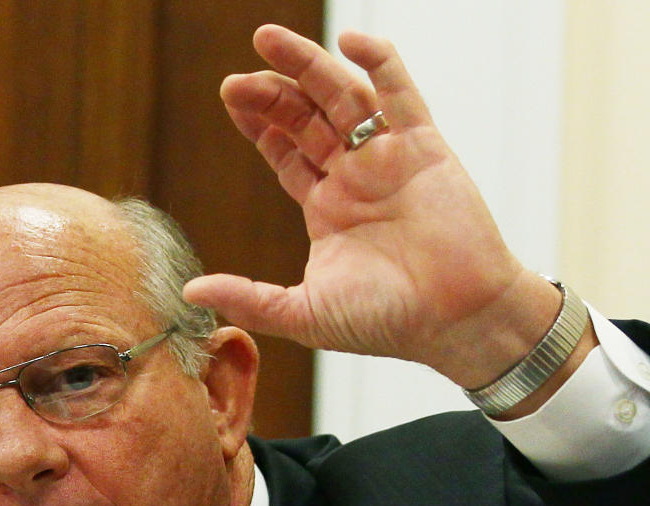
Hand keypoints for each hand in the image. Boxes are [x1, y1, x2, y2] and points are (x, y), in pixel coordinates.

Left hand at [183, 25, 564, 388]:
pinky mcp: (425, 149)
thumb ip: (251, 299)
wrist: (457, 320)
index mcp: (329, 210)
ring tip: (268, 40)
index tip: (231, 98)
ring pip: (344, 98)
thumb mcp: (306, 314)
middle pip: (307, 118)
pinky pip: (402, 95)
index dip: (260, 125)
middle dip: (271, 95)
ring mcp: (390, 160)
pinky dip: (380, 64)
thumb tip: (191, 293)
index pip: (288, 154)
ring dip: (309, 66)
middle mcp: (356, 179)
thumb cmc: (388, 322)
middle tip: (236, 81)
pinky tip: (351, 43)